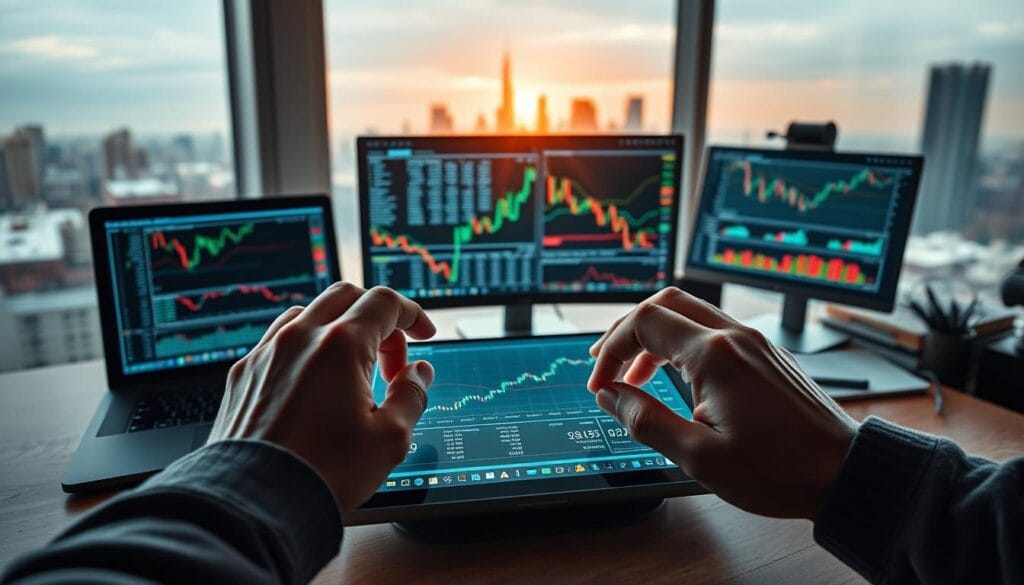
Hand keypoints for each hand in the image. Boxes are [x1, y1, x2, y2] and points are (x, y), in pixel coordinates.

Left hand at [209, 283, 436, 512]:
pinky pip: (278, 340)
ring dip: (340, 329)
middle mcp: (300, 338)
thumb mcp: (391, 439)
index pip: (385, 303)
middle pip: (347, 297)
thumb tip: (419, 374)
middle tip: (391, 360)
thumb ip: (412, 395)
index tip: (424, 334)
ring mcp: (267, 353)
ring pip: (309, 313)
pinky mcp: (244, 374)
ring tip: (352, 371)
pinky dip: (305, 346)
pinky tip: (313, 381)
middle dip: (378, 319)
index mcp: (340, 346)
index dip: (412, 315)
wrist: (255, 502)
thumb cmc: (322, 473)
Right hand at [587, 287, 856, 519]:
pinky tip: (677, 376)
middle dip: (626, 331)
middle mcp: (734, 337)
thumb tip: (609, 396)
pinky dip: (682, 342)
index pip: (642, 324)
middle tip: (606, 364)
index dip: (610, 350)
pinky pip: (714, 329)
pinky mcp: (766, 354)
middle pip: (663, 304)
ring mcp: (754, 342)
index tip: (600, 384)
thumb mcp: (698, 456)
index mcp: (714, 356)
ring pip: (689, 313)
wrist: (842, 473)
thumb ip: (645, 420)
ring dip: (654, 336)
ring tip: (636, 375)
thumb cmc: (778, 470)